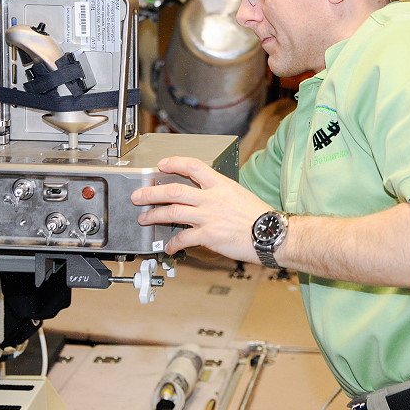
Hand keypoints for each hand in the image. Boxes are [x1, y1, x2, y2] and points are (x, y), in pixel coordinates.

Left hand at [131, 156, 271, 261]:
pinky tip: (168, 246)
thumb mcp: (238, 195)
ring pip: (172, 212)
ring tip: (144, 219)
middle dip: (151, 193)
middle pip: (174, 190)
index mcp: (220, 185)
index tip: (162, 164)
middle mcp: (211, 198)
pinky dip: (172, 243)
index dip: (175, 162)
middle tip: (139, 196)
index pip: (194, 166)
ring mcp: (208, 217)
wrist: (270, 234)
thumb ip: (219, 194)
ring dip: (154, 216)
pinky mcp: (208, 236)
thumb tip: (204, 199)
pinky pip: (183, 238)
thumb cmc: (259, 217)